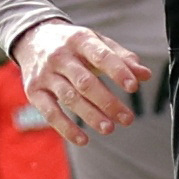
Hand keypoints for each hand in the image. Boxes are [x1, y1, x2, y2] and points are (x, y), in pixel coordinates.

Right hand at [13, 21, 150, 143]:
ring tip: (109, 129)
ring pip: (69, 98)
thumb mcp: (97, 42)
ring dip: (90, 116)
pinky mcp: (34, 91)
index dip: (118, 71)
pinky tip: (83, 139)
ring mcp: (45, 74)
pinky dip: (66, 128)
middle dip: (108, 102)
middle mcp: (60, 56)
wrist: (32, 39)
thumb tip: (146, 75)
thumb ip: (122, 58)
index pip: (101, 56)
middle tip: (127, 119)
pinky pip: (50, 113)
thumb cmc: (73, 45)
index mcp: (79, 40)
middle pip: (85, 82)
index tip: (134, 87)